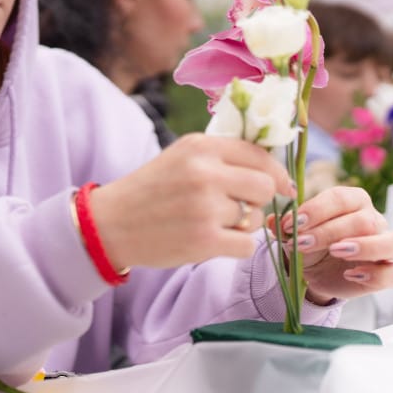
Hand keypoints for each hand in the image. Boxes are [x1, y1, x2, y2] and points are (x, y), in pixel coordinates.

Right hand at [87, 133, 293, 269]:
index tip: (281, 185)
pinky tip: (215, 240)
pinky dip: (236, 246)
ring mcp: (205, 208)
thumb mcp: (181, 157)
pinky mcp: (204, 240)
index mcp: (200, 146)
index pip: (258, 154)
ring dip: (243, 224)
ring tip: (214, 223)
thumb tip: (272, 168)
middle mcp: (204, 173)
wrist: (112, 223)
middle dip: (261, 199)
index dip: (276, 172)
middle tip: (243, 206)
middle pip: (265, 186)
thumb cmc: (152, 190)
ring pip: (256, 217)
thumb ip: (221, 155)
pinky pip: (247, 245)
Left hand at [280, 186, 392, 303]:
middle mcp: (375, 219)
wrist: (316, 273)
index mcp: (353, 201)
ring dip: (365, 246)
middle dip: (329, 231)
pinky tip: (351, 274)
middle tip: (302, 243)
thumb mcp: (293, 235)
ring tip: (336, 251)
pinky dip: (378, 274)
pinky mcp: (389, 272)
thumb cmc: (310, 244)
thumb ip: (283, 227)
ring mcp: (386, 246)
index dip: (317, 209)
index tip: (291, 223)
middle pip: (364, 220)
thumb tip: (272, 221)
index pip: (342, 197)